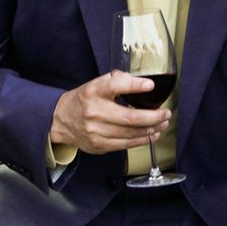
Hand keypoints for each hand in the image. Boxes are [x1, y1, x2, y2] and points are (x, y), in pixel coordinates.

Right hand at [49, 71, 168, 153]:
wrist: (60, 120)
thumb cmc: (85, 100)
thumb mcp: (96, 84)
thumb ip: (118, 80)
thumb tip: (141, 82)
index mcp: (93, 92)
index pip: (114, 86)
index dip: (134, 86)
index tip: (150, 85)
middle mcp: (93, 112)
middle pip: (130, 117)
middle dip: (154, 116)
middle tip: (166, 113)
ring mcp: (95, 131)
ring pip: (131, 133)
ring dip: (152, 129)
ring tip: (163, 123)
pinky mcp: (98, 145)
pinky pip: (126, 144)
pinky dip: (142, 140)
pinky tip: (152, 134)